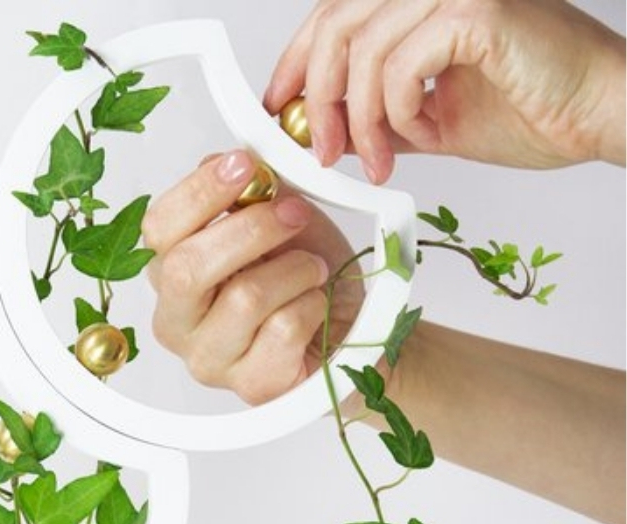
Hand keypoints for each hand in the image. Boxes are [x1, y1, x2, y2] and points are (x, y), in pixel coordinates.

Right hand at [142, 150, 362, 405]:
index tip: (244, 165)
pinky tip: (316, 308)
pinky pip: (283, 329)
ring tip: (314, 270)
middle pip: (186, 268)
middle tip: (294, 213)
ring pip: (244, 297)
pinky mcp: (250, 386)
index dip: (198, 193)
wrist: (351, 332)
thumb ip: (249, 192)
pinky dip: (313, 305)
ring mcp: (208, 359)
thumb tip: (226, 161)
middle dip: (250, 229)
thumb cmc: (305, 276)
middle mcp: (176, 319)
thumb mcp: (279, 219)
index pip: (158, 229)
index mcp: (170, 273)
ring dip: (297, 270)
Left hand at [264, 0, 626, 181]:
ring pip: (363, 52)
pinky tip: (425, 133)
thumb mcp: (423, 118)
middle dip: (319, 100)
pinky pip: (400, 66)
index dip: (293, 62)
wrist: (598, 117)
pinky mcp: (473, 11)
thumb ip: (370, 112)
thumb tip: (313, 125)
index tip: (276, 110)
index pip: (332, 15)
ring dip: (360, 120)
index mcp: (417, 1)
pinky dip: (399, 111)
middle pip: (335, 27)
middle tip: (322, 152)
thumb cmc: (531, 109)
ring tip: (381, 160)